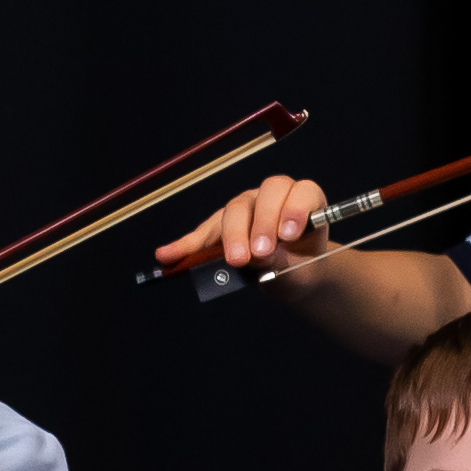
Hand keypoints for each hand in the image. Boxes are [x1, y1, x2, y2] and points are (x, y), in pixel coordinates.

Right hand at [153, 173, 333, 277]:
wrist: (292, 278)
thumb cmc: (300, 269)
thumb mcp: (298, 271)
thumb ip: (283, 262)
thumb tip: (259, 256)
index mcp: (302, 201)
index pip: (301, 192)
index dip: (295, 208)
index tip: (290, 234)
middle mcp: (273, 197)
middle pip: (264, 197)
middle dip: (261, 224)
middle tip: (260, 252)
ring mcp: (246, 207)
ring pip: (235, 210)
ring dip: (233, 234)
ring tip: (235, 260)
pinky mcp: (221, 225)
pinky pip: (203, 233)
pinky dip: (186, 245)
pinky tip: (168, 255)